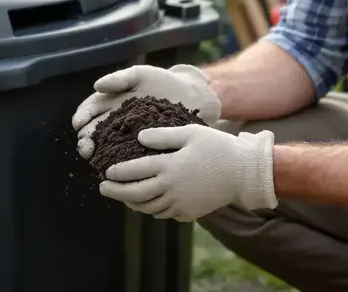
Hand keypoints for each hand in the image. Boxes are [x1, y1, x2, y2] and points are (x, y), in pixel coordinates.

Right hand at [72, 64, 220, 158]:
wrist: (187, 96)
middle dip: (85, 140)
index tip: (79, 123)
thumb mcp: (139, 76)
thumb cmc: (161, 82)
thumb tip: (96, 86)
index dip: (81, 117)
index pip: (88, 111)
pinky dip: (116, 162)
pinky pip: (125, 157)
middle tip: (85, 147)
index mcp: (109, 103)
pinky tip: (112, 166)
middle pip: (92, 132)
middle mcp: (113, 122)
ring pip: (105, 147)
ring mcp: (125, 137)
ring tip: (93, 157)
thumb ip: (119, 79)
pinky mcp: (139, 149)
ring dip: (96, 153)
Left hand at [98, 124, 276, 221]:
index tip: (106, 172)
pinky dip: (152, 209)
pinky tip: (148, 203)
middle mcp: (170, 188)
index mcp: (169, 166)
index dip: (117, 173)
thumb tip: (139, 138)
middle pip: (135, 194)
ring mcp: (179, 203)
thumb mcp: (190, 133)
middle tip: (104, 188)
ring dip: (132, 203)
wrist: (243, 173)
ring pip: (148, 208)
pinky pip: (164, 214)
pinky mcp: (188, 213)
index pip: (134, 172)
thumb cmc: (217, 148)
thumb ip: (163, 137)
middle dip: (116, 192)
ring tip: (124, 197)